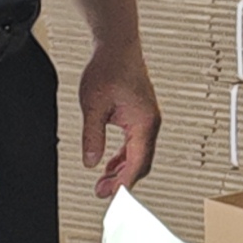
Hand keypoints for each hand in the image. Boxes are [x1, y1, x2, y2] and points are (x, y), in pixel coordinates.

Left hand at [79, 36, 161, 200]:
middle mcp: (150, 123)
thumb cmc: (109, 69)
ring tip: (103, 183)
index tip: (112, 197)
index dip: (124, 183)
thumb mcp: (93, 105)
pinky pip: (136, 143)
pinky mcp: (141, 115)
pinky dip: (123, 156)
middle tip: (102, 193)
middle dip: (122, 180)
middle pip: (141, 162)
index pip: (137, 163)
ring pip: (139, 154)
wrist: (117, 46)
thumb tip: (91, 162)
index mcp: (143, 122)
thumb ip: (92, 137)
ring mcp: (147, 119)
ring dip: (122, 169)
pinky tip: (110, 163)